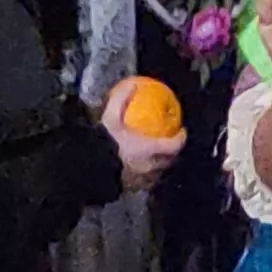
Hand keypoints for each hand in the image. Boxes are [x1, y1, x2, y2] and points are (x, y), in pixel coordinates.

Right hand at [102, 77, 185, 192]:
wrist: (89, 167)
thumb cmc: (103, 142)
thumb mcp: (110, 117)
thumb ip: (121, 100)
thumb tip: (131, 84)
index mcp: (149, 149)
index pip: (173, 145)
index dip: (181, 138)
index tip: (182, 131)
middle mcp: (150, 166)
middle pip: (170, 161)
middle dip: (173, 152)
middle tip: (171, 142)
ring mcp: (142, 179)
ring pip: (158, 172)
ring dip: (161, 164)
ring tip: (157, 155)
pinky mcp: (132, 187)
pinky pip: (145, 181)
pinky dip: (147, 174)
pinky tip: (139, 168)